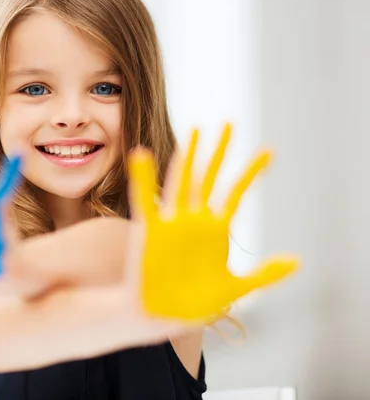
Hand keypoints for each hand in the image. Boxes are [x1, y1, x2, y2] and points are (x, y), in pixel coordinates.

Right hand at [128, 123, 299, 321]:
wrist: (158, 316)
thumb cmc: (192, 303)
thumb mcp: (235, 288)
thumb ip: (265, 274)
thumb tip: (296, 261)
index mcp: (215, 230)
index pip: (237, 193)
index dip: (252, 172)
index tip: (268, 150)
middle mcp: (194, 220)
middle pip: (209, 177)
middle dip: (219, 151)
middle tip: (229, 123)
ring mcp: (172, 223)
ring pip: (182, 181)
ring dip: (187, 156)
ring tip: (195, 130)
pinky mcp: (149, 232)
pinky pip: (145, 201)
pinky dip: (144, 178)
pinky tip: (144, 155)